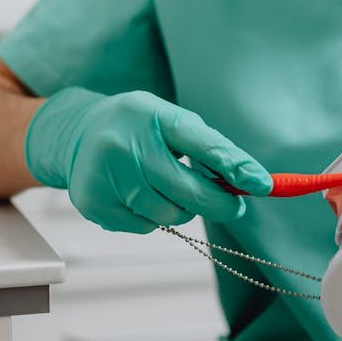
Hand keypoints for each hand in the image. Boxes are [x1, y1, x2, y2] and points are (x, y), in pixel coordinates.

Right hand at [24, 88, 271, 232]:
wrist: (78, 133)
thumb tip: (252, 182)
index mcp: (151, 114)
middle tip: (234, 206)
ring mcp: (105, 175)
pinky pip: (145, 226)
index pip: (201, 142)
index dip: (235, 166)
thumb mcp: (171, 122)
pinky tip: (140, 196)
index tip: (264, 185)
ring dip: (182, 209)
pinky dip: (153, 217)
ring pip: (169, 214)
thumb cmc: (138, 128)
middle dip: (220, 203)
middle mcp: (124, 143)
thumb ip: (209, 148)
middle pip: (188, 191)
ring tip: (169, 189)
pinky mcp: (94, 202)